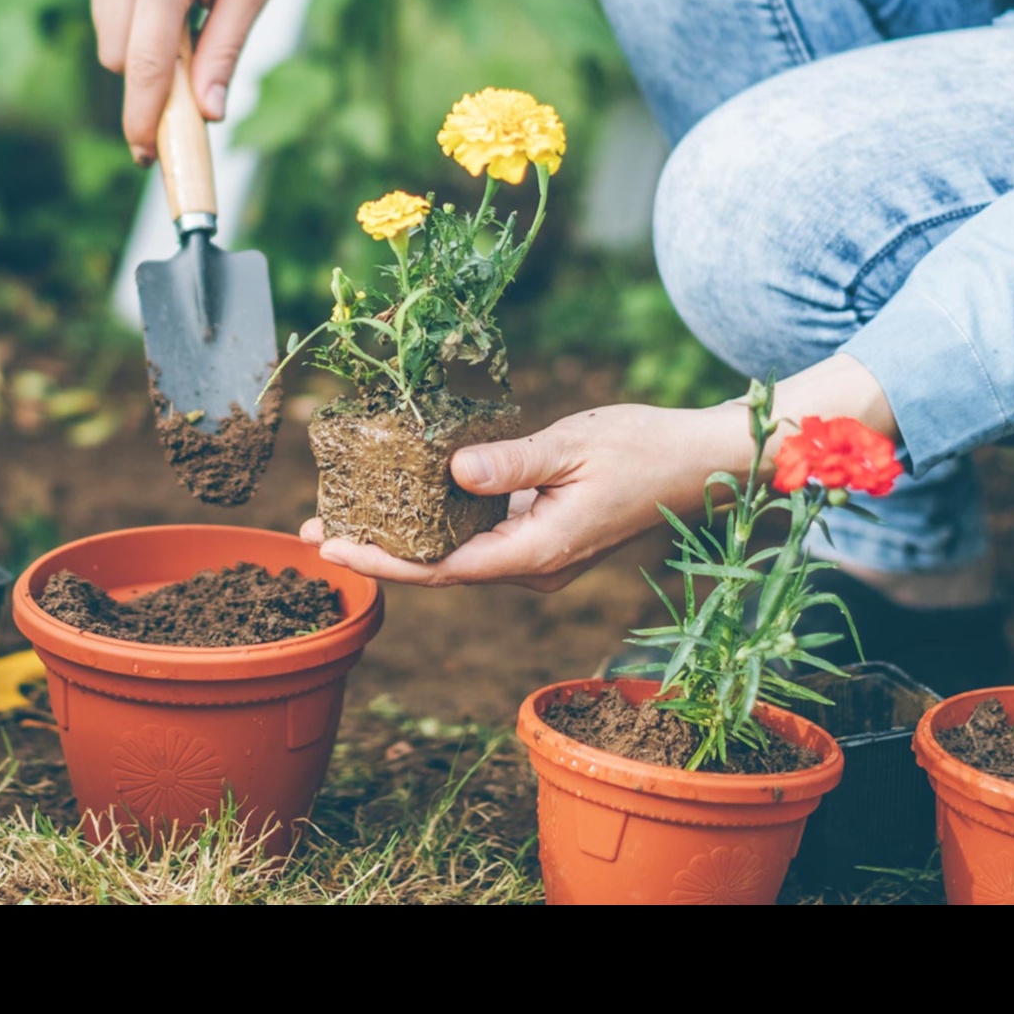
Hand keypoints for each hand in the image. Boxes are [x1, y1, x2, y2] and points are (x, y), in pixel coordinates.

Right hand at [79, 0, 353, 161]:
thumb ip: (226, 52)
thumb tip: (208, 113)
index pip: (143, 64)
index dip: (142, 117)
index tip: (146, 154)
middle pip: (120, 59)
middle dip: (152, 76)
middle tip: (196, 63)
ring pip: (109, 39)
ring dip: (144, 42)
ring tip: (189, 6)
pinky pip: (106, 11)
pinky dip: (135, 16)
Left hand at [304, 355, 899, 590]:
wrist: (700, 464)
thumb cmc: (643, 449)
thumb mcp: (572, 445)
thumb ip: (512, 463)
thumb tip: (453, 469)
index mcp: (536, 553)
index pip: (441, 568)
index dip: (382, 561)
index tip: (332, 548)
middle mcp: (531, 566)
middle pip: (437, 567)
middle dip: (375, 551)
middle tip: (313, 529)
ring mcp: (536, 555)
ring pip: (454, 554)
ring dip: (400, 536)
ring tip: (341, 513)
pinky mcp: (540, 536)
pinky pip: (476, 537)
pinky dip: (435, 521)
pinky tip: (403, 497)